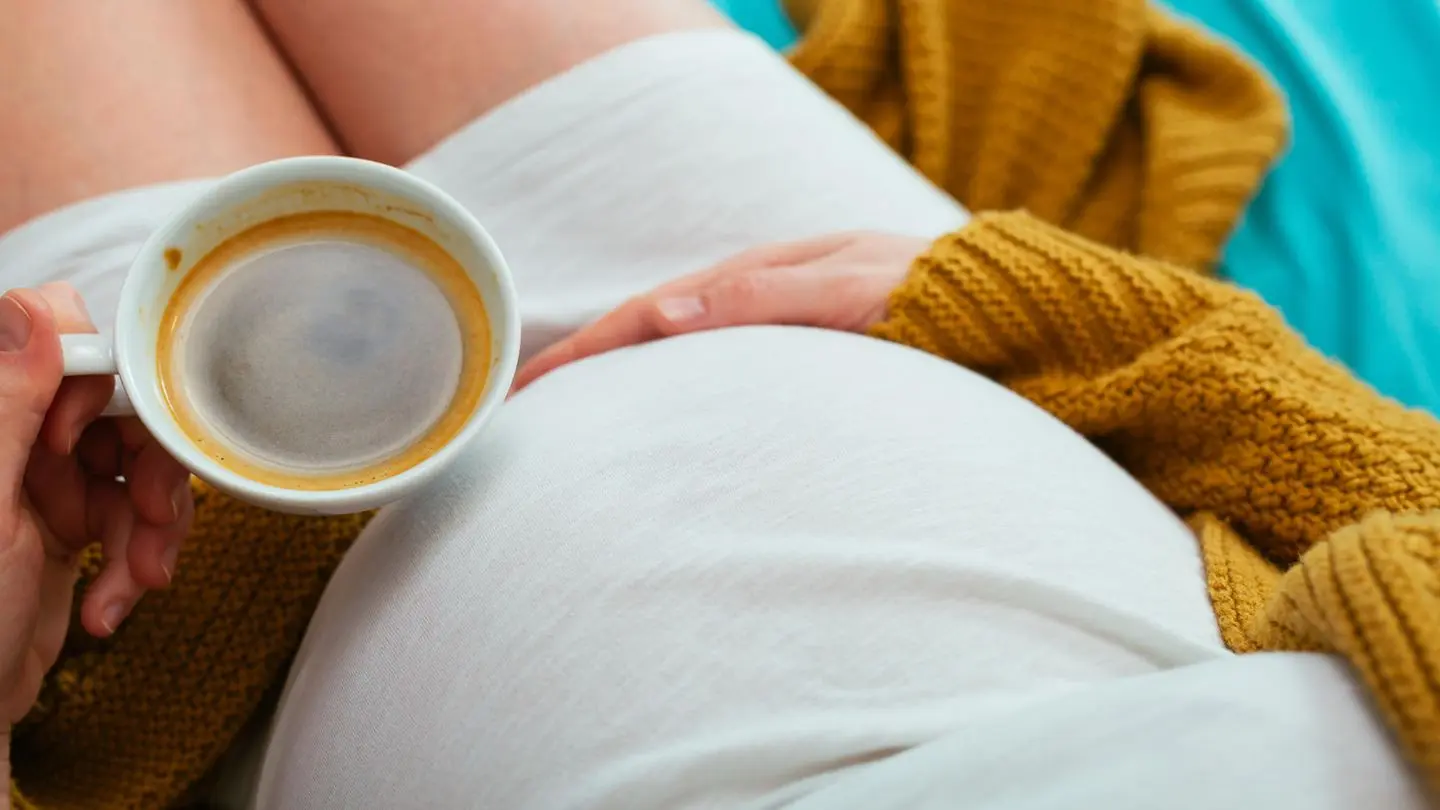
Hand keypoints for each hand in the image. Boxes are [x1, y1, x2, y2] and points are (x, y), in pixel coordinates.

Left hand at [1, 285, 193, 736]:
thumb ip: (9, 403)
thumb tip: (36, 308)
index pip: (69, 350)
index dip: (105, 388)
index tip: (93, 440)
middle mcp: (19, 440)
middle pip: (121, 413)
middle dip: (149, 471)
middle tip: (154, 517)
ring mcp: (47, 485)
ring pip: (139, 470)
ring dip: (152, 530)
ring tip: (137, 579)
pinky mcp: (73, 528)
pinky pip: (135, 521)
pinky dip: (136, 562)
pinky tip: (111, 601)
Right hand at [513, 232, 928, 390]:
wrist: (1013, 317)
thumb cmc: (939, 298)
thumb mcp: (854, 288)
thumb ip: (767, 297)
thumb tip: (663, 315)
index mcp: (761, 274)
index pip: (649, 311)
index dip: (585, 347)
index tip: (527, 385)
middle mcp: (759, 298)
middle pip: (651, 331)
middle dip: (586, 364)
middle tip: (524, 407)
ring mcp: (777, 330)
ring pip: (679, 354)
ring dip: (622, 379)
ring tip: (571, 417)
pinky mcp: (801, 362)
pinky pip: (718, 375)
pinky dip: (673, 392)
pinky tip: (658, 418)